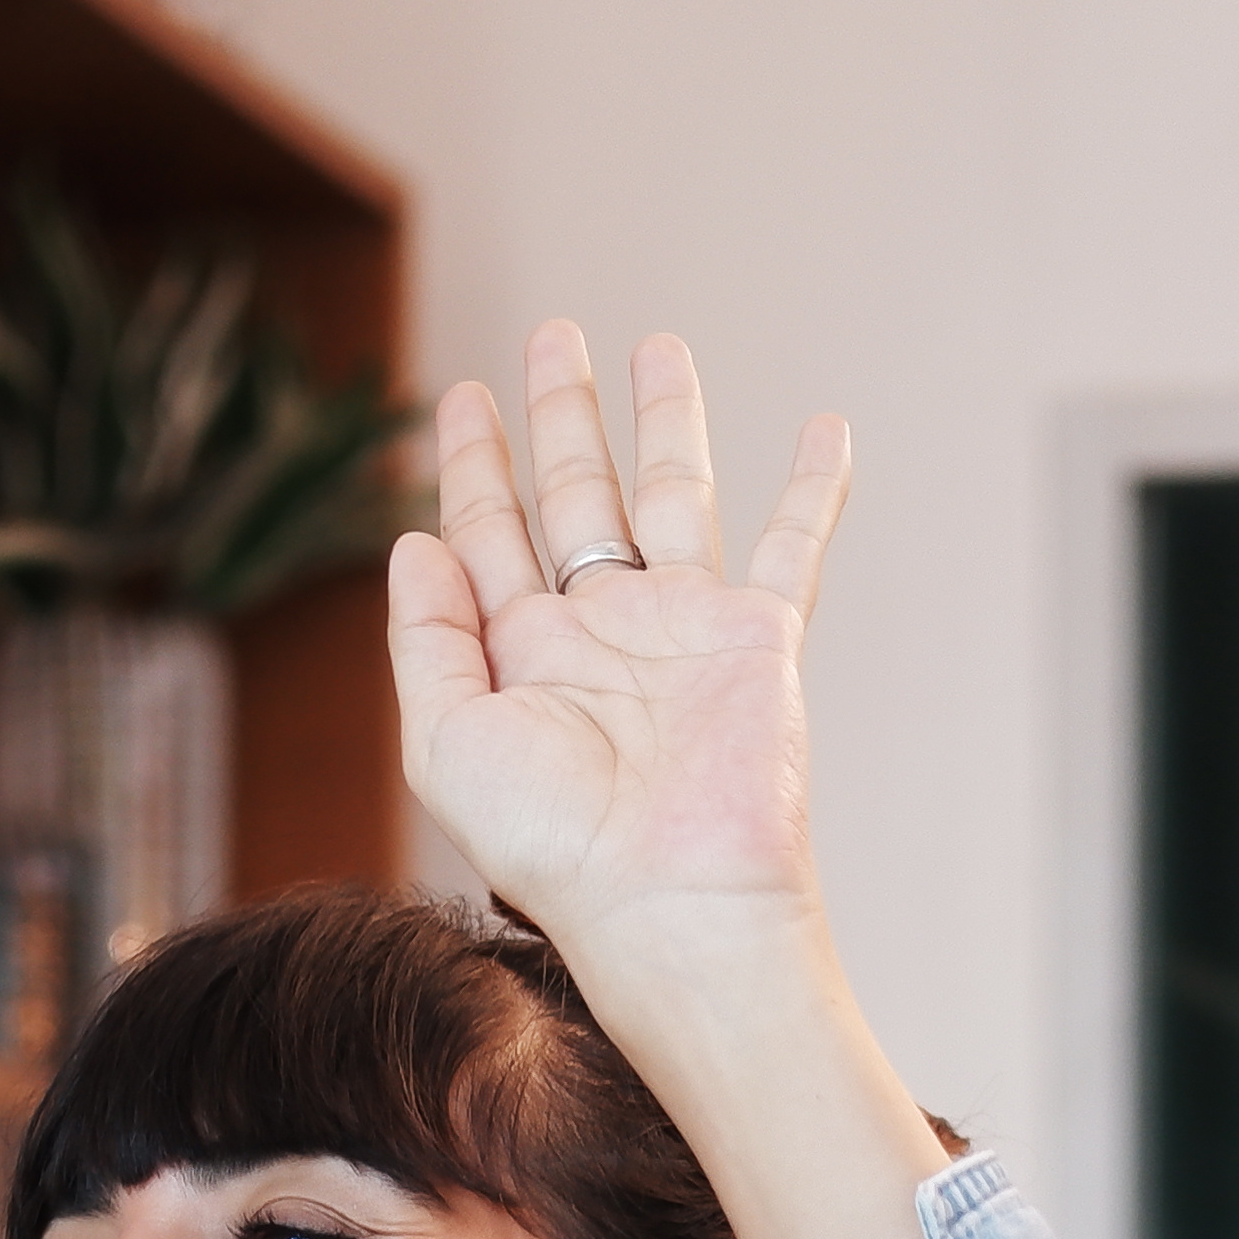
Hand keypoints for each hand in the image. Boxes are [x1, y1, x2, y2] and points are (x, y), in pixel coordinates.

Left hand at [389, 324, 853, 977]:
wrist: (670, 900)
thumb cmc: (552, 846)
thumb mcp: (446, 741)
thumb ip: (426, 637)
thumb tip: (413, 539)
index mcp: (521, 654)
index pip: (489, 532)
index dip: (471, 462)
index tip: (459, 395)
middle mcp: (601, 632)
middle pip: (576, 494)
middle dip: (561, 415)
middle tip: (551, 339)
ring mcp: (683, 630)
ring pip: (673, 495)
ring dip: (666, 420)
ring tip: (656, 347)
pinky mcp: (758, 639)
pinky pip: (791, 545)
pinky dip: (813, 488)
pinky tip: (825, 429)